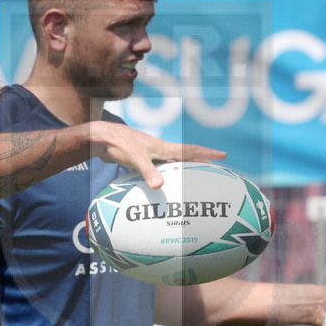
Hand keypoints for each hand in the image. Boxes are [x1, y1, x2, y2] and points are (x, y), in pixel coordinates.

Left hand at [90, 121, 225, 188]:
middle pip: (186, 156)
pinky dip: (166, 174)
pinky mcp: (141, 159)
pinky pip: (159, 168)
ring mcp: (151, 153)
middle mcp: (160, 149)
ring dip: (184, 168)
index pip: (190, 150)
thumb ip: (149, 173)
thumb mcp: (136, 160)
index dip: (207, 153)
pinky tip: (165, 184)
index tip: (223, 155)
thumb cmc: (120, 145)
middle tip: (216, 167)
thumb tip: (160, 187)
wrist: (101, 138)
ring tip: (194, 177)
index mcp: (163, 148)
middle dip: (201, 161)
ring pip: (173, 162)